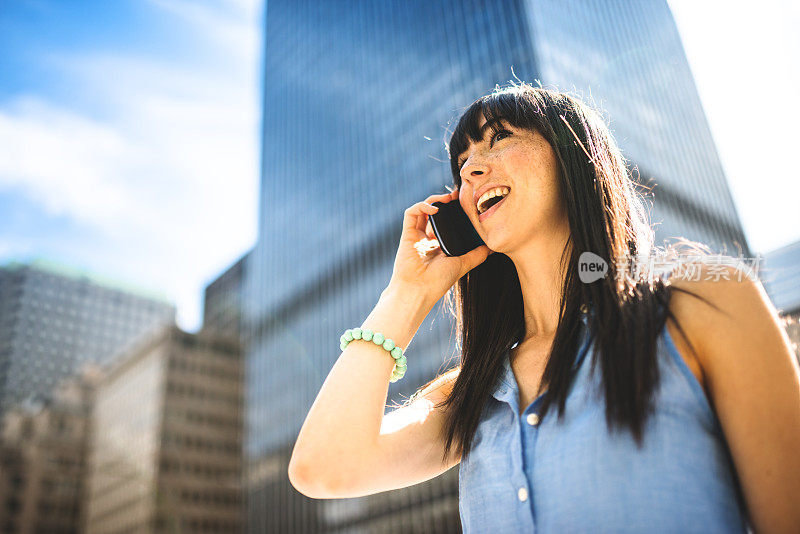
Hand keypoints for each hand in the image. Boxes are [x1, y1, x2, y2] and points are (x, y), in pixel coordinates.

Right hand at [388, 186, 493, 303]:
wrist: (419, 290)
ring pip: (422, 209)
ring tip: (448, 198)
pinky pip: (411, 213)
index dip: (453, 211)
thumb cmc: (438, 281)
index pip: (445, 222)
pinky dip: (422, 206)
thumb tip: (491, 248)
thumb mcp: (462, 264)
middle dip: (444, 201)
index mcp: (439, 245)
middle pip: (434, 213)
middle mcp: (427, 239)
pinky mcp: (407, 234)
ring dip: (434, 200)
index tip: (465, 204)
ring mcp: (416, 236)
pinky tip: (435, 209)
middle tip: (458, 196)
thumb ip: (476, 255)